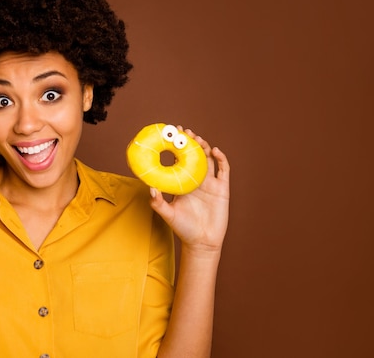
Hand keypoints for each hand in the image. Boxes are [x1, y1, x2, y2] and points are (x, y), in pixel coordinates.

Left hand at [149, 127, 229, 253]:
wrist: (202, 242)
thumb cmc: (183, 228)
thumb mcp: (168, 214)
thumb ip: (158, 202)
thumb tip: (150, 188)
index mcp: (183, 183)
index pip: (179, 160)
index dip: (176, 147)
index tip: (170, 135)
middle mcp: (196, 180)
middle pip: (195, 155)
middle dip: (190, 142)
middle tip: (184, 131)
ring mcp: (210, 183)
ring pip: (209, 159)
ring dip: (204, 147)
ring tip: (197, 139)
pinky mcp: (222, 188)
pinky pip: (223, 170)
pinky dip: (221, 158)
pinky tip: (215, 151)